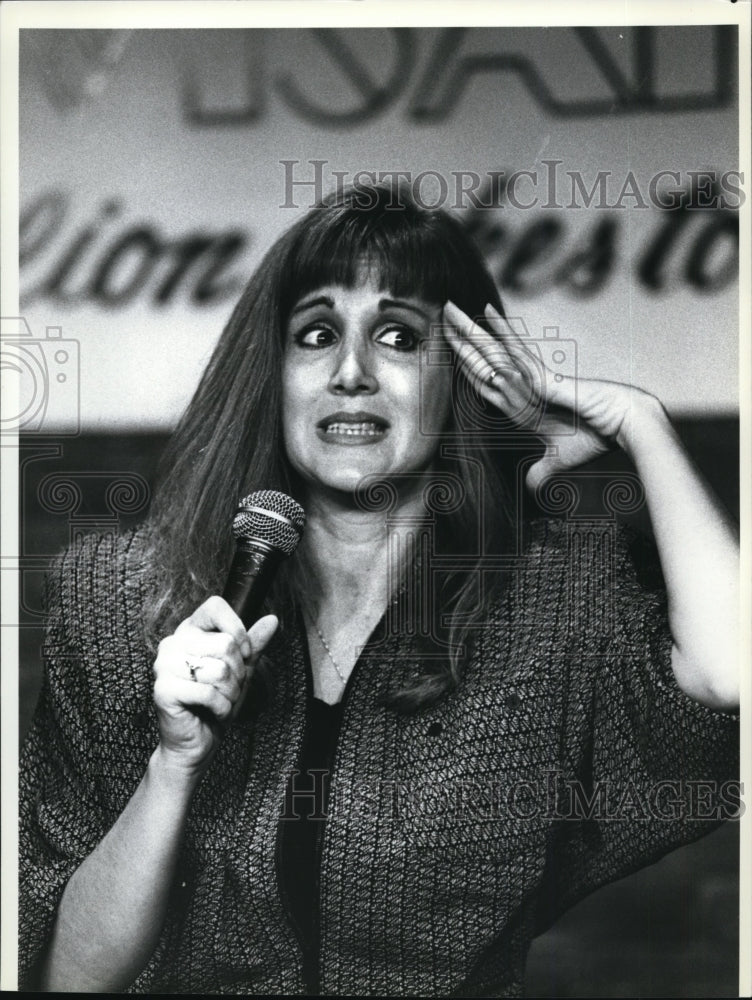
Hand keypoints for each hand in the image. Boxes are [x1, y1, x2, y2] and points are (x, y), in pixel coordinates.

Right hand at [152, 596, 277, 774]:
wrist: (195, 743)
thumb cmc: (215, 704)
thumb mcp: (241, 671)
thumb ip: (254, 644)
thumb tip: (272, 620)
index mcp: (189, 632)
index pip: (215, 607)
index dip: (238, 630)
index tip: (243, 654)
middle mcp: (172, 643)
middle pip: (226, 644)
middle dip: (238, 674)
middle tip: (227, 689)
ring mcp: (164, 666)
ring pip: (220, 670)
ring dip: (230, 694)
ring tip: (219, 701)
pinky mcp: (163, 690)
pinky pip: (209, 693)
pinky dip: (221, 708)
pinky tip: (213, 712)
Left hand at [443, 301, 659, 490]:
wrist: (624, 425)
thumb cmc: (597, 437)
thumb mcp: (559, 460)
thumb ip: (542, 471)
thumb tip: (531, 487)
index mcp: (521, 404)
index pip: (484, 382)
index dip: (465, 365)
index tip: (448, 348)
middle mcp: (522, 387)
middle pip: (483, 359)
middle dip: (460, 338)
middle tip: (442, 312)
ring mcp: (532, 379)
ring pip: (492, 352)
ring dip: (469, 331)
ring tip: (449, 307)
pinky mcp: (546, 377)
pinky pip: (517, 352)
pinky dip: (502, 332)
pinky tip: (487, 311)